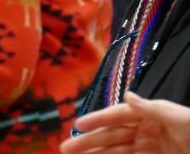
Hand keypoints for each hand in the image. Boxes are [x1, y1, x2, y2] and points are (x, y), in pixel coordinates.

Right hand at [60, 92, 189, 153]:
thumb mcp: (179, 118)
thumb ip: (152, 108)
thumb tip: (127, 95)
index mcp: (151, 115)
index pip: (118, 115)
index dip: (98, 119)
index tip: (77, 124)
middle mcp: (146, 131)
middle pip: (112, 136)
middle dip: (88, 141)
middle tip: (65, 148)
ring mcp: (149, 149)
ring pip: (115, 152)